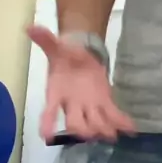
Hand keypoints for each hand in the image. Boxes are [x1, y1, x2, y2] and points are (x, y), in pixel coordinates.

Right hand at [27, 25, 135, 142]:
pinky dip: (122, 122)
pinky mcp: (105, 103)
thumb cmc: (65, 56)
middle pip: (76, 123)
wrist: (80, 54)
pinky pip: (113, 116)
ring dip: (103, 128)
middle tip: (89, 133)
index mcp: (57, 93)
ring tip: (111, 134)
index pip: (49, 111)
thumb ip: (45, 39)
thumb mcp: (56, 46)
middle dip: (82, 129)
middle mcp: (72, 105)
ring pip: (96, 123)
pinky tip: (131, 128)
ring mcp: (90, 107)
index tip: (46, 135)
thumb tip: (30, 27)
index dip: (47, 123)